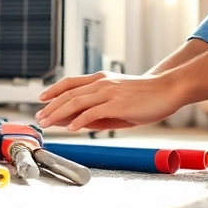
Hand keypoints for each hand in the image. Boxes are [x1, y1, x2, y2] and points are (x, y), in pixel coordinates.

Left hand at [34, 71, 186, 130]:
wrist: (167, 90)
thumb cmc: (146, 97)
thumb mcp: (118, 101)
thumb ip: (99, 111)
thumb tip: (80, 122)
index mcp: (101, 79)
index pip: (70, 83)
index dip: (54, 90)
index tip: (41, 98)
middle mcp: (101, 83)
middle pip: (68, 93)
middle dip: (51, 106)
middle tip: (39, 117)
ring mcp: (109, 92)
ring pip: (76, 101)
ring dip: (58, 113)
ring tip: (48, 122)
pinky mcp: (117, 104)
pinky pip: (93, 112)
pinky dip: (79, 120)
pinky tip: (71, 127)